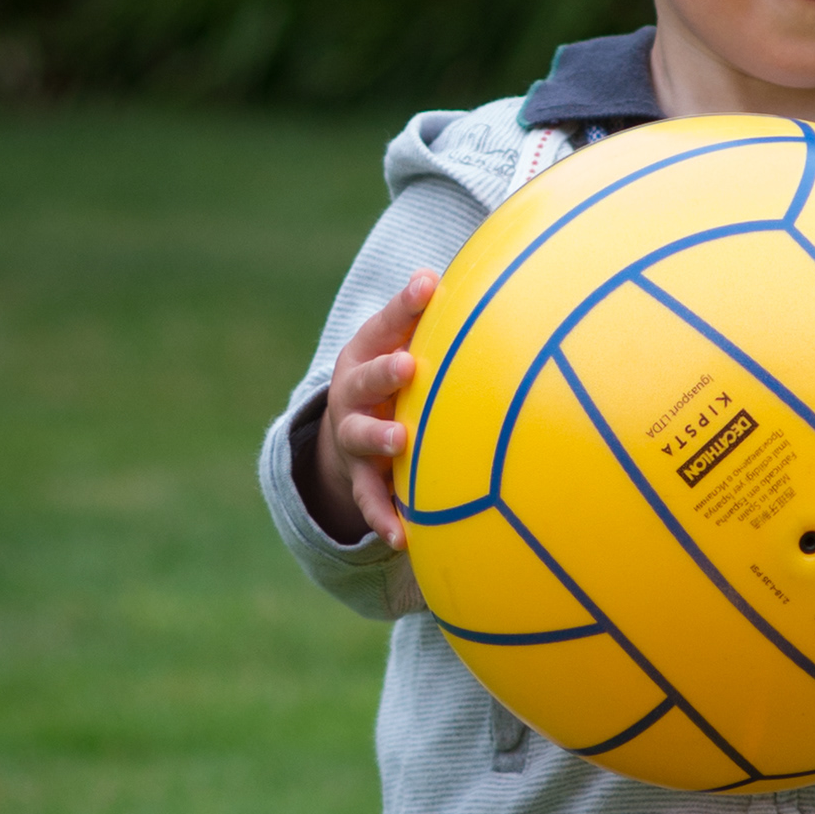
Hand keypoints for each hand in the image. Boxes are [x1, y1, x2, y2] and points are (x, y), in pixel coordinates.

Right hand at [307, 270, 438, 547]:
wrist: (347, 431)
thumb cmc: (392, 376)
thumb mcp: (401, 344)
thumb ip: (425, 318)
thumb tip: (467, 275)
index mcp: (366, 353)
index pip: (385, 324)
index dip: (405, 305)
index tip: (428, 285)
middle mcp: (353, 393)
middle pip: (363, 379)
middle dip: (384, 372)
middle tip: (407, 367)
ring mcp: (353, 436)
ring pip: (360, 437)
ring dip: (378, 437)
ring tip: (400, 441)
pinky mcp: (360, 477)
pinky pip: (370, 499)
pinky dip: (384, 517)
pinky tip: (403, 538)